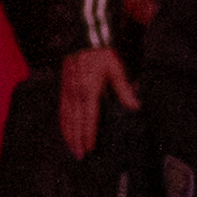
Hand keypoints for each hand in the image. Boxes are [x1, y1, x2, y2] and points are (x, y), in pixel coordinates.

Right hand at [57, 42, 129, 163]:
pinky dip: (63, 123)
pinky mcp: (64, 89)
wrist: (83, 40)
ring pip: (65, 118)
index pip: (88, 118)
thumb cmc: (101, 55)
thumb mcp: (117, 70)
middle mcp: (75, 94)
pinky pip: (62, 110)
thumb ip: (124, 90)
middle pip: (74, 122)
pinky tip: (65, 130)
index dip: (88, 135)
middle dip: (76, 140)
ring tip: (71, 149)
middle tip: (79, 157)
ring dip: (68, 135)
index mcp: (89, 91)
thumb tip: (135, 107)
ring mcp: (67, 92)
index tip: (90, 148)